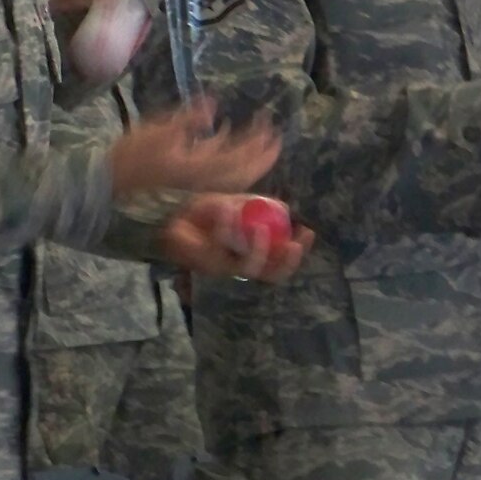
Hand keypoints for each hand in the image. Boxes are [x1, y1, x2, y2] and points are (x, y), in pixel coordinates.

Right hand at [107, 101, 280, 195]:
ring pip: (234, 181)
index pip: (237, 156)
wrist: (109, 187)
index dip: (256, 143)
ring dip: (253, 166)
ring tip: (264, 149)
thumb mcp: (153, 131)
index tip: (269, 125)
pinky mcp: (189, 190)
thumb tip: (212, 105)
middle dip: (262, 157)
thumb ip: (185, 120)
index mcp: (196, 166)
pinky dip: (234, 170)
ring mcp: (197, 189)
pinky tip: (230, 153)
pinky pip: (221, 183)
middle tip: (276, 139)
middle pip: (243, 173)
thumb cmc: (127, 158)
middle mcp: (203, 181)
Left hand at [156, 193, 314, 281]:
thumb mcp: (237, 204)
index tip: (308, 232)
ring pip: (247, 268)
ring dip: (256, 249)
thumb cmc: (205, 212)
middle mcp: (238, 266)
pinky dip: (226, 229)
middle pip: (270, 275)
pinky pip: (219, 250)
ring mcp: (221, 267)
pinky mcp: (201, 262)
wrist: (172, 213)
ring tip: (259, 228)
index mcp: (250, 254)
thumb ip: (259, 206)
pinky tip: (226, 210)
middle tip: (293, 244)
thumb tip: (286, 209)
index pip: (281, 261)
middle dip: (286, 262)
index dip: (298, 250)